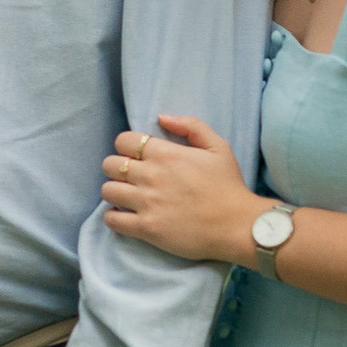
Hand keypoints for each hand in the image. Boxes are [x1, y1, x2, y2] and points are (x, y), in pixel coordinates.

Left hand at [100, 113, 265, 261]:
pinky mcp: (146, 228)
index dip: (126, 147)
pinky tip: (124, 216)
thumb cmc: (229, 186)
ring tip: (126, 196)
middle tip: (130, 177)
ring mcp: (147, 203)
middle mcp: (151, 176)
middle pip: (109, 164)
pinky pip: (112, 219)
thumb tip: (162, 118)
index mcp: (166, 154)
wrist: (238, 226)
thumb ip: (191, 126)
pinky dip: (112, 217)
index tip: (135, 156)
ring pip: (107, 190)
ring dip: (114, 191)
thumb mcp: (218, 147)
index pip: (123, 141)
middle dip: (116, 168)